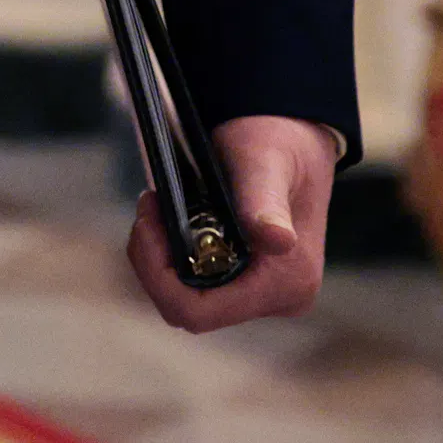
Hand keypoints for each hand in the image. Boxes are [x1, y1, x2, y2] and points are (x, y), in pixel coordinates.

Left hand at [126, 115, 331, 332]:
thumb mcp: (265, 161)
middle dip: (156, 260)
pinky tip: (170, 216)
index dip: (159, 276)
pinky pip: (194, 281)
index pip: (199, 312)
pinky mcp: (247, 279)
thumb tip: (277, 241)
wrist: (293, 131)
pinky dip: (172, 251)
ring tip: (159, 204)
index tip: (150, 221)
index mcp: (287, 282)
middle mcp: (279, 298)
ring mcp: (263, 292)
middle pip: (187, 306)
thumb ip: (264, 201)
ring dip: (161, 253)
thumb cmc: (279, 139)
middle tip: (151, 204)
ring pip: (185, 296)